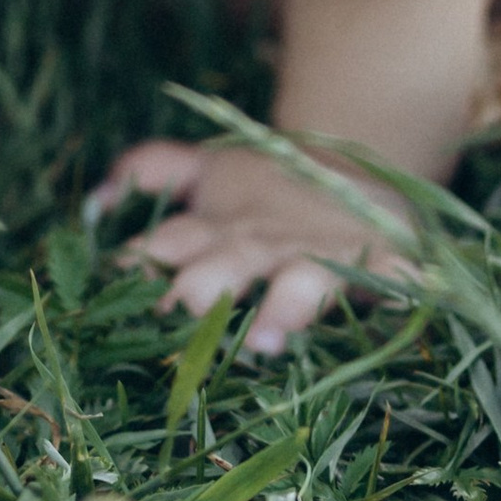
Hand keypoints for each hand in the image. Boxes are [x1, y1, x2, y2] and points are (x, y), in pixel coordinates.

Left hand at [93, 136, 405, 355]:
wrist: (360, 160)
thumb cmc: (273, 184)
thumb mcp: (212, 171)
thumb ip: (155, 169)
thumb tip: (99, 193)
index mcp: (218, 227)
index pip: (165, 247)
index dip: (136, 269)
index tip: (107, 297)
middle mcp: (263, 243)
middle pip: (225, 265)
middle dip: (201, 291)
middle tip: (179, 315)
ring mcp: (322, 253)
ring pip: (301, 280)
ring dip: (286, 306)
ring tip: (269, 340)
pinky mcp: (381, 261)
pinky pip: (394, 276)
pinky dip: (399, 283)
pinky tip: (401, 294)